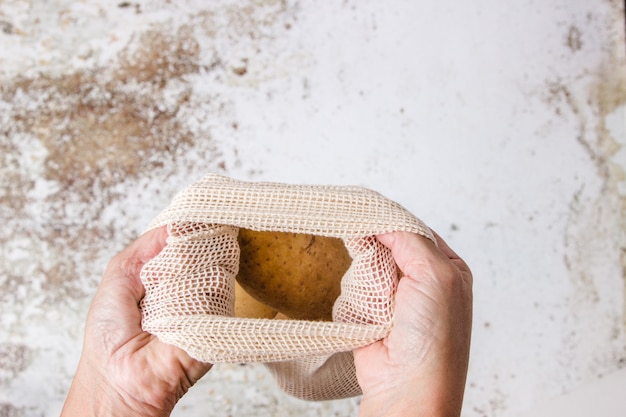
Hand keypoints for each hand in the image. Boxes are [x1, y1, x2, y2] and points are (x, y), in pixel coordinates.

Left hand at [61, 227, 211, 416]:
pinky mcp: (218, 322)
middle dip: (194, 246)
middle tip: (177, 258)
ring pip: (216, 270)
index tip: (196, 218)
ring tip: (168, 293)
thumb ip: (147, 246)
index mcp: (168, 273)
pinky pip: (220, 297)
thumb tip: (178, 223)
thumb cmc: (110, 333)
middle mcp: (191, 285)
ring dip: (192, 273)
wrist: (117, 378)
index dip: (192, 228)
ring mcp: (207, 303)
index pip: (189, 241)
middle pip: (207, 250)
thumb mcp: (119, 274)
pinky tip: (181, 305)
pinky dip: (200, 295)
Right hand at [354, 231, 472, 416]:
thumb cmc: (434, 338)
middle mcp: (423, 281)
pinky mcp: (370, 313)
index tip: (366, 211)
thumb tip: (380, 219)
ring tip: (380, 302)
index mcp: (447, 268)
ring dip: (367, 279)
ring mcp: (395, 298)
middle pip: (387, 245)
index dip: (391, 221)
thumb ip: (409, 238)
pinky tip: (367, 311)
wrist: (407, 388)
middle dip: (376, 250)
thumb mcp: (435, 274)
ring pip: (367, 266)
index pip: (414, 230)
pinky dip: (355, 296)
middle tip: (373, 259)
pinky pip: (353, 289)